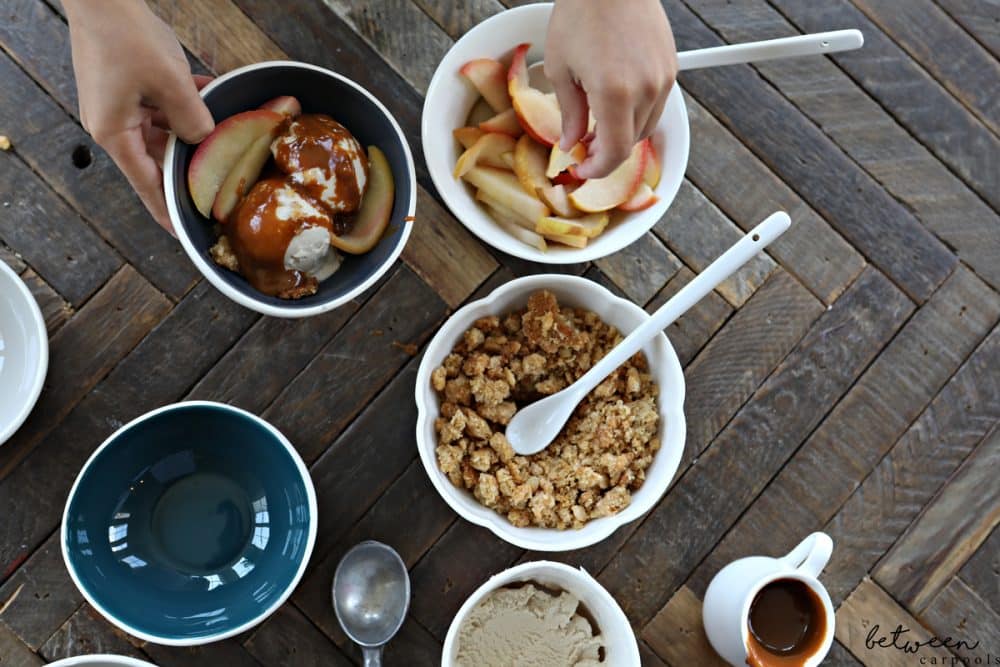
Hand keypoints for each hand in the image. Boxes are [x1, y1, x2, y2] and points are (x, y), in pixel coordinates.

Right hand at [65, 0, 213, 232]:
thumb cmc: (125, 36)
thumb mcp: (169, 83)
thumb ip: (192, 120)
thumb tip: (204, 140)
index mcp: (114, 133)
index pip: (146, 185)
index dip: (166, 210)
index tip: (183, 232)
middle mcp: (113, 124)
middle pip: (156, 159)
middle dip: (187, 166)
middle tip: (219, 183)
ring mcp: (118, 104)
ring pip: (163, 131)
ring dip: (191, 131)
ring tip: (222, 139)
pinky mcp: (126, 85)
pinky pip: (160, 105)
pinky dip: (184, 105)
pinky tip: (211, 97)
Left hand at [545, 0, 676, 178]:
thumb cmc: (581, 13)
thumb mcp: (561, 68)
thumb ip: (569, 113)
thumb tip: (570, 142)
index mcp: (615, 93)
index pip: (615, 152)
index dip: (598, 169)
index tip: (582, 170)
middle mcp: (646, 88)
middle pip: (632, 143)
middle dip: (607, 153)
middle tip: (583, 148)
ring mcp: (662, 77)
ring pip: (646, 126)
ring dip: (623, 134)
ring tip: (597, 126)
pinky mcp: (670, 66)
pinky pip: (655, 104)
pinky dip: (636, 114)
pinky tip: (615, 106)